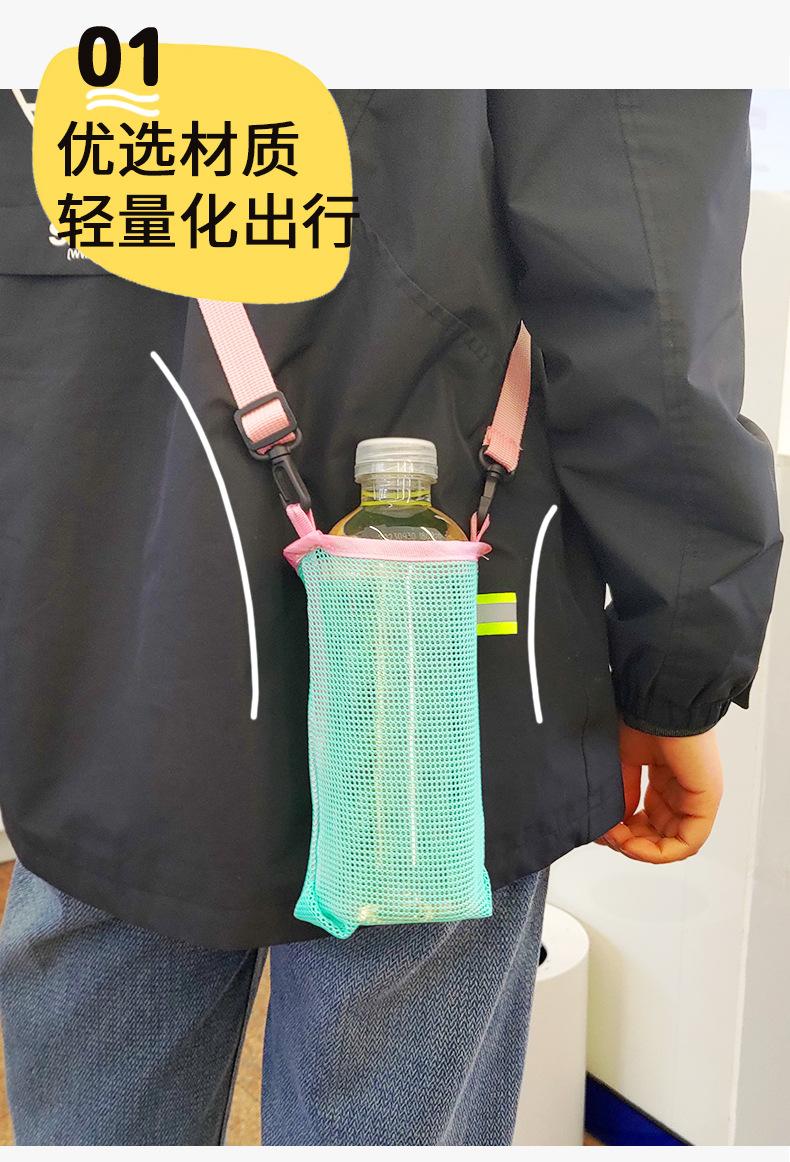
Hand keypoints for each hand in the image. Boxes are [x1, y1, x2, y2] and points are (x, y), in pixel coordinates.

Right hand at [596, 721, 722, 862]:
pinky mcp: (705, 801)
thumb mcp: (623, 761)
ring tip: (619, 841)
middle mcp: (682, 790)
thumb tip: (616, 823)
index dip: (624, 830)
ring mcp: (696, 798)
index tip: (602, 828)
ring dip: (642, 849)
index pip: (648, 818)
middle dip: (630, 842)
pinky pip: (687, 842)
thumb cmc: (641, 717)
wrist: (657, 699)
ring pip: (673, 843)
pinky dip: (660, 852)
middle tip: (608, 838)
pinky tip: (635, 846)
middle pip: (660, 834)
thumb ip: (623, 793)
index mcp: (664, 778)